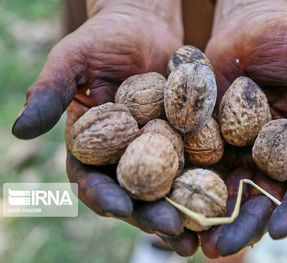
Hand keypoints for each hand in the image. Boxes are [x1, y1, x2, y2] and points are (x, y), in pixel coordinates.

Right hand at [12, 0, 197, 255]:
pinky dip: (207, 181)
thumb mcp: (71, 60)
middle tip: (172, 229)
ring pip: (168, 187)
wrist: (144, 26)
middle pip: (135, 192)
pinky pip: (196, 162)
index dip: (102, 196)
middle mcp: (124, 154)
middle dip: (151, 213)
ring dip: (183, 210)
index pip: (92, 179)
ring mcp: (156, 149)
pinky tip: (223, 197)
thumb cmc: (103, 40)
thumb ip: (48, 92)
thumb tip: (18, 130)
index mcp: (92, 146)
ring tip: (200, 231)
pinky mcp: (185, 139)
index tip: (119, 208)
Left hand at [200, 0, 286, 256]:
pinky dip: (187, 188)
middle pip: (261, 199)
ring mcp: (238, 150)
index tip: (282, 230)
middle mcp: (270, 155)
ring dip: (211, 219)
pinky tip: (172, 205)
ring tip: (193, 242)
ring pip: (227, 192)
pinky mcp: (209, 139)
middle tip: (223, 250)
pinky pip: (198, 167)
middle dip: (245, 226)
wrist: (247, 25)